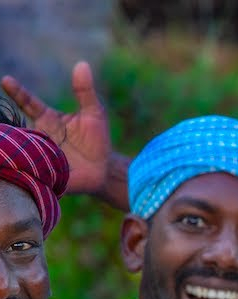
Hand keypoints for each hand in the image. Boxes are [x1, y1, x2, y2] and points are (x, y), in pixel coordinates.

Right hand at [1, 60, 111, 194]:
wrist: (104, 170)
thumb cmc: (96, 140)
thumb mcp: (94, 113)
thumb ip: (85, 91)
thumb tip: (82, 64)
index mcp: (47, 119)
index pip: (28, 103)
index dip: (17, 92)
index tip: (6, 80)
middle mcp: (38, 135)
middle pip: (15, 125)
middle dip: (4, 121)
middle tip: (1, 120)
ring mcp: (38, 153)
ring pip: (17, 146)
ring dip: (12, 143)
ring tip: (8, 139)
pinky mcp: (43, 172)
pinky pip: (28, 169)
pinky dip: (22, 166)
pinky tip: (16, 165)